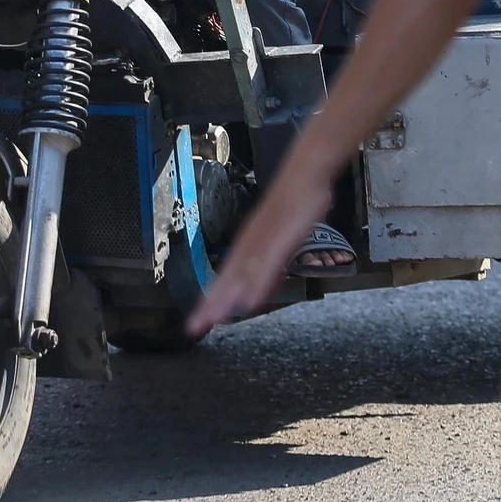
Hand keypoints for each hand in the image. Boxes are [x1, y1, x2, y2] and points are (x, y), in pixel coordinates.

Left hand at [186, 166, 332, 335]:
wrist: (305, 174)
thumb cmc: (294, 203)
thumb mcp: (281, 237)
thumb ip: (270, 263)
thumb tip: (260, 285)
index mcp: (247, 245)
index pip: (224, 278)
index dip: (211, 300)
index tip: (198, 321)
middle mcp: (250, 245)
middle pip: (227, 281)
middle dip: (211, 305)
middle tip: (195, 327)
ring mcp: (264, 243)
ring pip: (241, 276)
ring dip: (227, 299)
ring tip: (213, 320)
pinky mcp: (281, 240)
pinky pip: (267, 267)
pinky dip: (258, 285)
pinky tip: (250, 301)